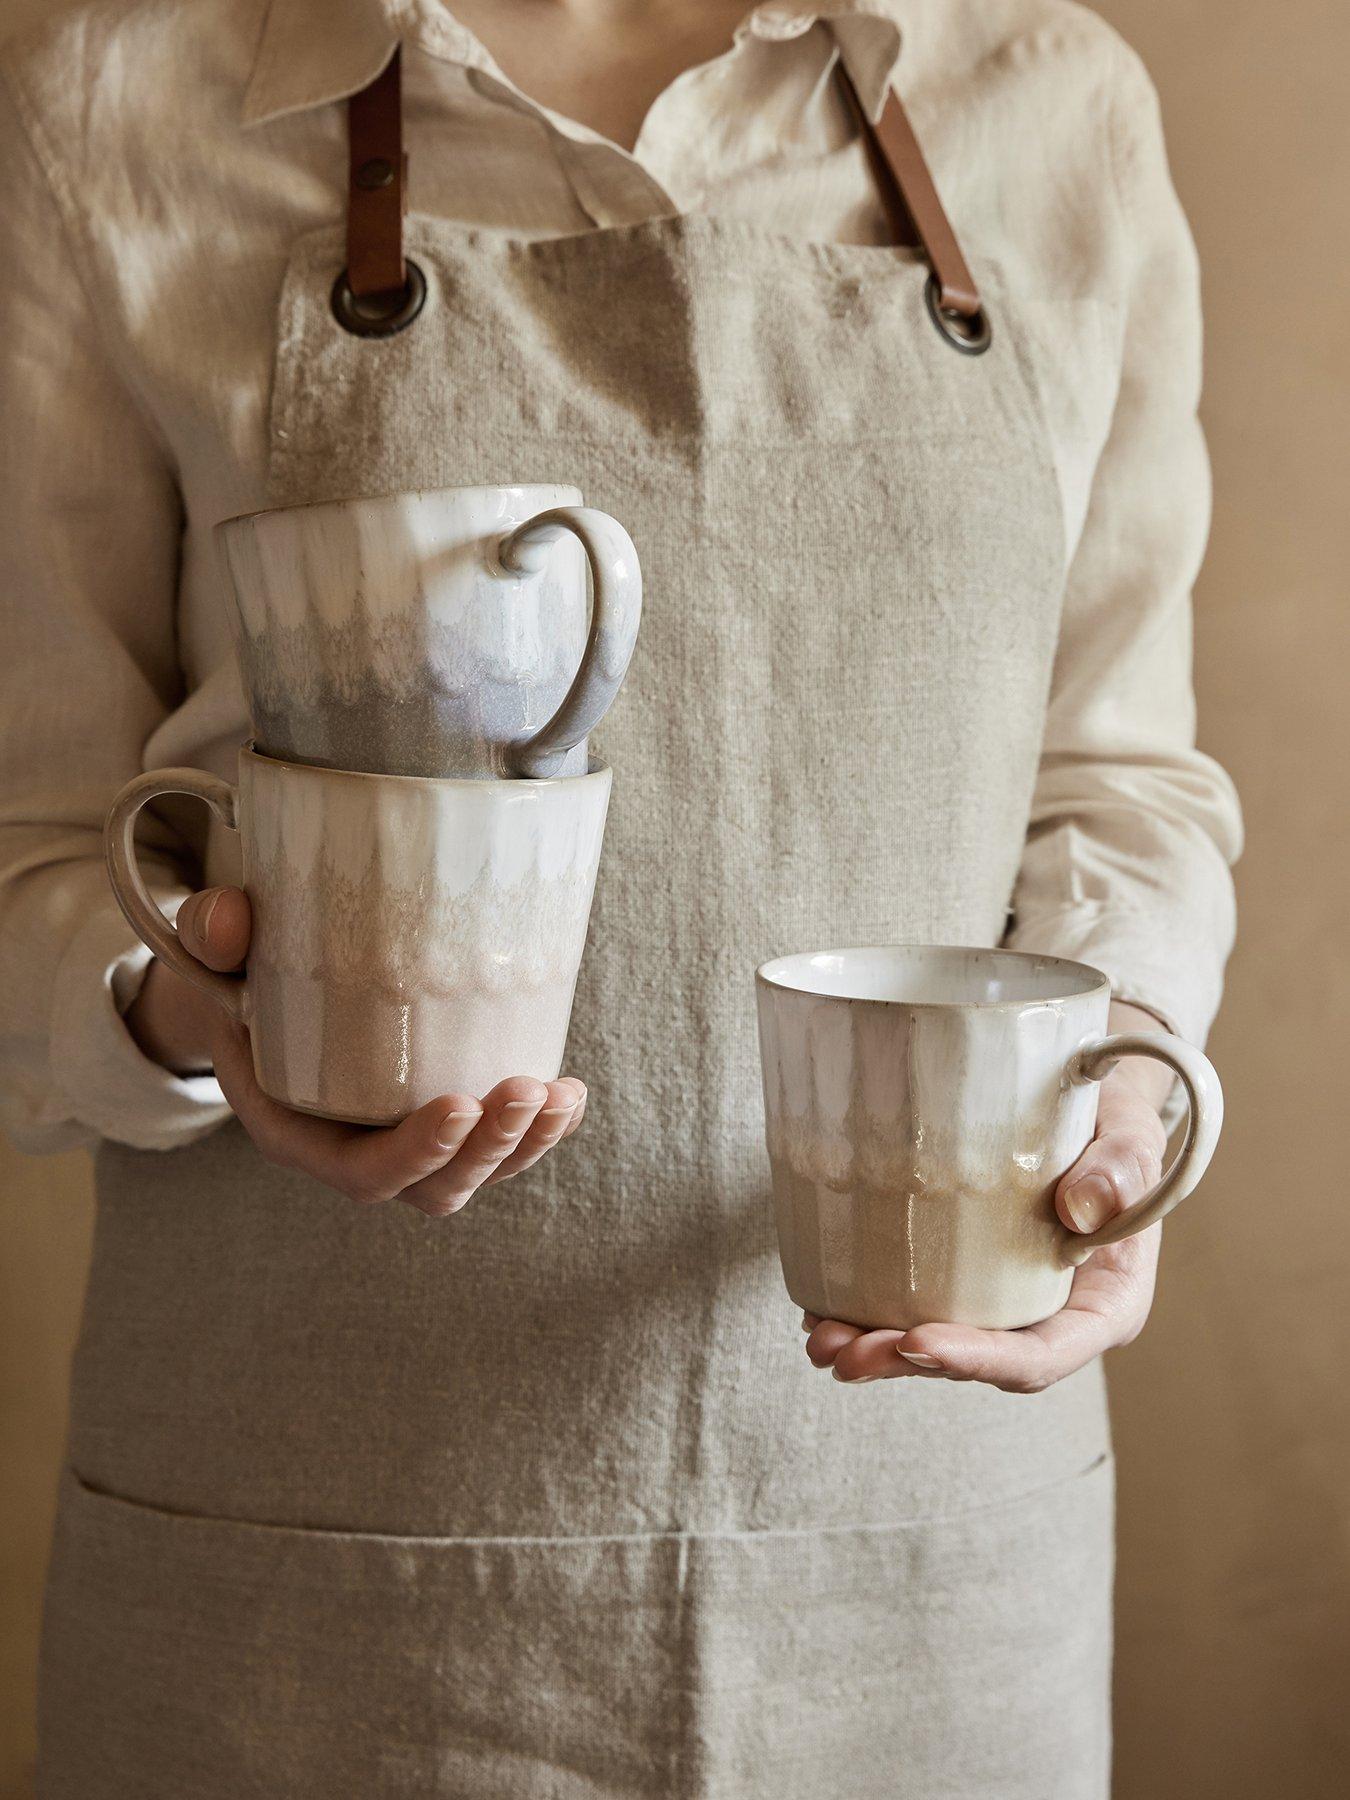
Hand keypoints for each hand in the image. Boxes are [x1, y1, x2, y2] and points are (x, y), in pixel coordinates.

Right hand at [124, 886, 587, 1215]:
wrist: (256, 985)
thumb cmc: (236, 970)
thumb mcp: (211, 950)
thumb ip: (210, 933)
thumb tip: (227, 922)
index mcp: (296, 1131)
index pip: (363, 1172)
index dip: (415, 1153)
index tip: (458, 1105)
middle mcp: (355, 1151)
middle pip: (433, 1187)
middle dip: (487, 1149)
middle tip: (525, 1090)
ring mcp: (405, 1141)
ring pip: (474, 1175)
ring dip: (523, 1144)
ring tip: (560, 1095)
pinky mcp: (442, 1120)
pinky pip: (497, 1148)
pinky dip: (539, 1131)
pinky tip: (569, 1097)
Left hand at [807, 1001, 1171, 1393]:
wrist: (1087, 1100)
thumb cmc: (1114, 1122)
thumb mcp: (1132, 1134)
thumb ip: (1123, 1166)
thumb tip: (1081, 1206)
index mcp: (1103, 1305)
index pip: (1042, 1354)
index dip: (980, 1360)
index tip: (920, 1341)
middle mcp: (1050, 1317)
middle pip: (977, 1362)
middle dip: (907, 1363)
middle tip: (846, 1352)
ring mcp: (1004, 1302)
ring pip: (938, 1344)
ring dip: (876, 1349)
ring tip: (821, 1340)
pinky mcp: (965, 1278)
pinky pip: (916, 1306)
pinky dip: (867, 1312)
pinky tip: (821, 1308)